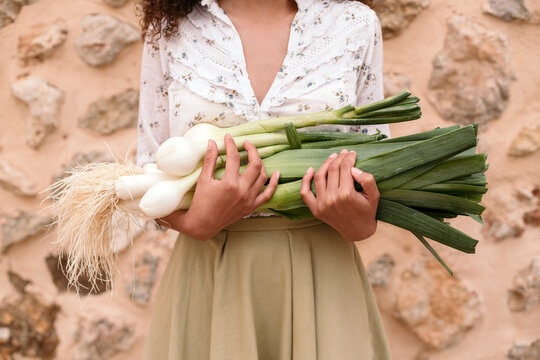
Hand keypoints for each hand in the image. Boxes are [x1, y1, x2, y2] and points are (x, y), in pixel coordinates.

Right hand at [157, 133, 279, 239]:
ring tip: (254, 155)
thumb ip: (209, 160)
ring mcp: (249, 200)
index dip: (231, 144)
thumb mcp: (203, 180)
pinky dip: (274, 184)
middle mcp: (242, 191)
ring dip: (261, 163)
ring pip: (263, 177)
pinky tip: (277, 173)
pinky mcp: (251, 207)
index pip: (234, 157)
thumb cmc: (201, 202)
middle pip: (254, 164)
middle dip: (252, 150)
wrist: (203, 224)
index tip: (229, 138)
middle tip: (246, 143)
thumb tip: (212, 142)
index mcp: (229, 183)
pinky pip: (267, 195)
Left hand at [300, 149, 379, 241]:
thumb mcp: (374, 195)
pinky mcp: (315, 209)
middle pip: (333, 170)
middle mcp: (332, 198)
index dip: (349, 157)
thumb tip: (353, 168)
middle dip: (339, 158)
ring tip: (332, 157)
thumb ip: (367, 180)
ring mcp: (321, 204)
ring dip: (325, 164)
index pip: (345, 167)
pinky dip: (305, 180)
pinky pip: (305, 193)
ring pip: (319, 176)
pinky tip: (310, 169)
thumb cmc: (367, 212)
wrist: (358, 231)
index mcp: (346, 194)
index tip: (352, 153)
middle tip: (343, 153)